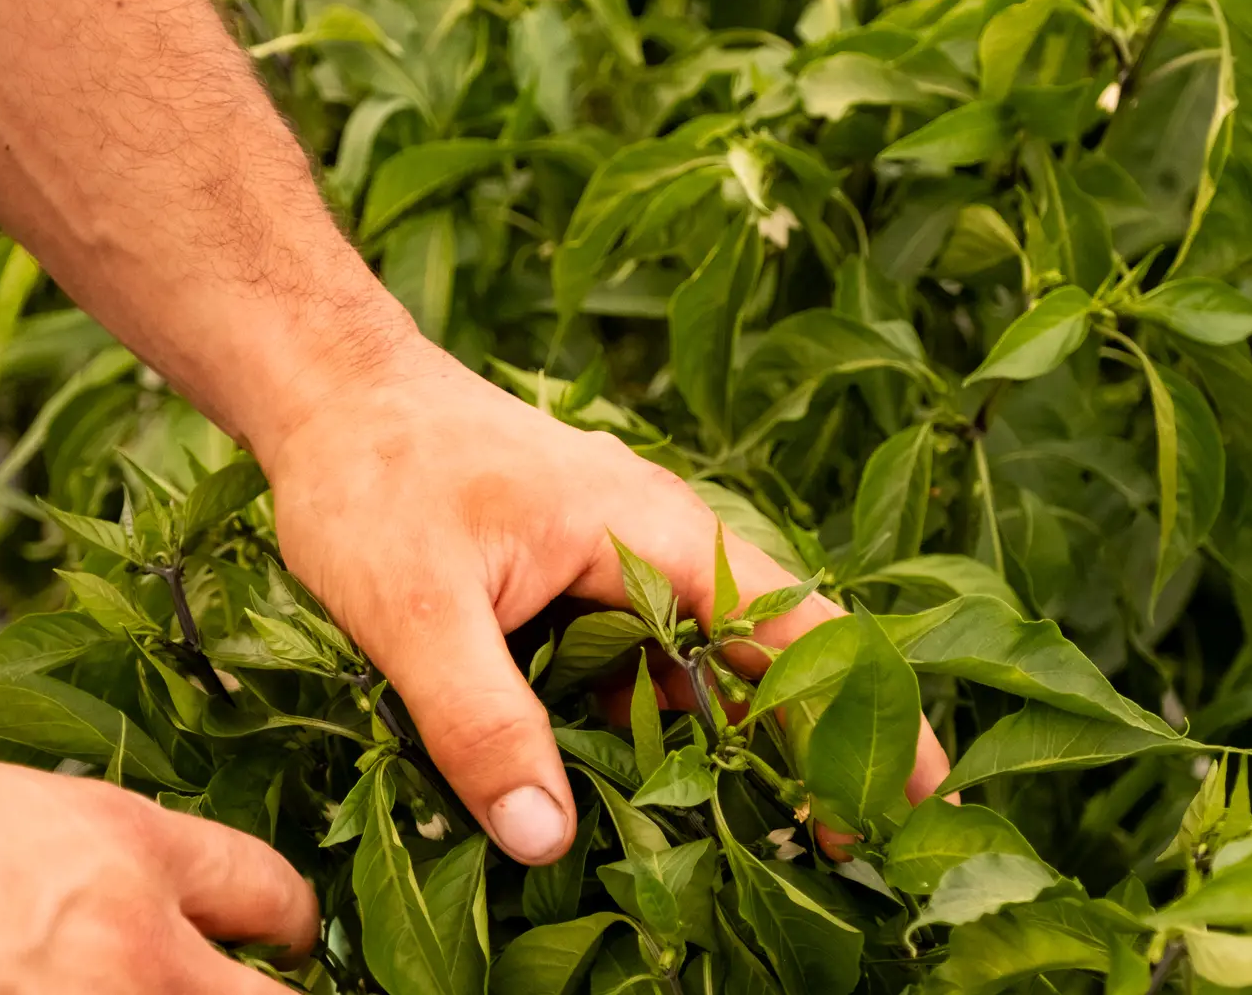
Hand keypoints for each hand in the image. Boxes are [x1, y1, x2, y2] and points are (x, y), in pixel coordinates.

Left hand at [263, 347, 951, 866]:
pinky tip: (638, 807)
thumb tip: (547, 842)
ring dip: (722, 757)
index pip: (795, 626)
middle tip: (850, 859)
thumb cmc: (376, 475)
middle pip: (762, 661)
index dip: (863, 713)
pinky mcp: (573, 593)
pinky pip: (632, 675)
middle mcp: (656, 548)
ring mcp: (616, 570)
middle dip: (807, 754)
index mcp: (653, 533)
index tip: (923, 796)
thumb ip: (483, 723)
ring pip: (694, 677)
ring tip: (760, 855)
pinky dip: (646, 736)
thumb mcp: (419, 609)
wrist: (328, 392)